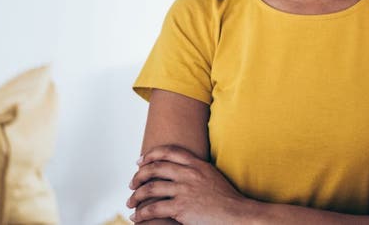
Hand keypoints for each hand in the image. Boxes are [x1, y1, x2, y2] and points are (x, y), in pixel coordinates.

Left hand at [126, 145, 248, 224]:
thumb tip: (181, 172)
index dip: (151, 154)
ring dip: (136, 195)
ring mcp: (184, 190)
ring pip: (150, 188)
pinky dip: (142, 213)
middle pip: (155, 168)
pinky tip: (137, 217)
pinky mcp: (181, 208)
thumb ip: (197, 171)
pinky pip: (153, 208)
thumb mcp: (212, 176)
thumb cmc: (227, 199)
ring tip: (131, 201)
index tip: (141, 161)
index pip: (169, 151)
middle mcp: (189, 174)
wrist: (237, 214)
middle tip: (132, 183)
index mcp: (197, 164)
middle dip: (139, 175)